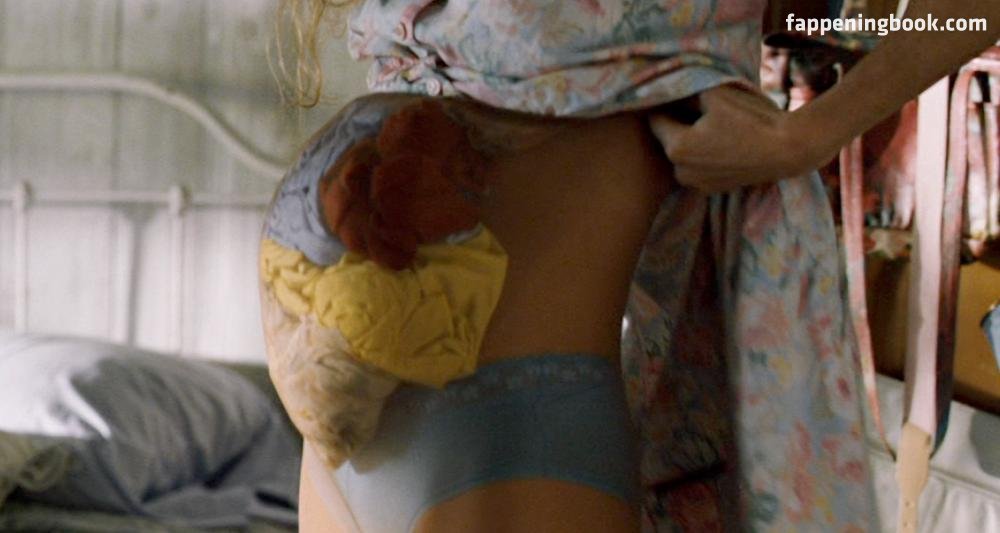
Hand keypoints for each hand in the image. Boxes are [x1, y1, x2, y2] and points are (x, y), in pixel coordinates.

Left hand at [649, 84, 833, 192]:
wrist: (789, 150)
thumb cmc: (752, 119)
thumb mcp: (715, 94)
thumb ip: (686, 90)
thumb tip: (668, 86)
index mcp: (677, 148)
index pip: (655, 118)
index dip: (666, 102)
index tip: (679, 92)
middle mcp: (681, 171)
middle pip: (669, 138)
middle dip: (679, 121)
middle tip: (700, 106)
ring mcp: (697, 184)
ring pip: (684, 153)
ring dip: (692, 139)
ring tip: (715, 124)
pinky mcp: (713, 189)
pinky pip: (700, 166)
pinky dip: (706, 154)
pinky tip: (725, 140)